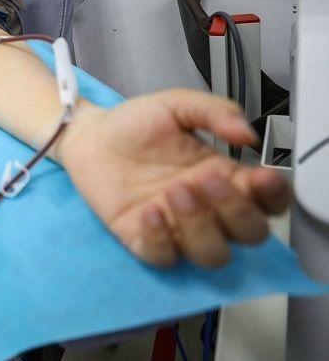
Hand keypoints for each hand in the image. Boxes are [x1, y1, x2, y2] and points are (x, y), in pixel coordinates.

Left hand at [56, 89, 290, 268]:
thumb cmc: (134, 124)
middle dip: (236, 211)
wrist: (87, 136)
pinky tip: (148, 211)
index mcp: (225, 177)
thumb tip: (249, 135)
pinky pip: (163, 258)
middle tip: (203, 179)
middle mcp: (206, 208)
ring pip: (213, 254)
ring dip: (200, 227)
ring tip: (174, 189)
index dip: (275, 196)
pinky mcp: (142, 239)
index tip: (262, 177)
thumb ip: (215, 111)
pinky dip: (160, 240)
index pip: (269, 202)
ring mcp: (176, 228)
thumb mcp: (177, 105)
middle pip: (249, 234)